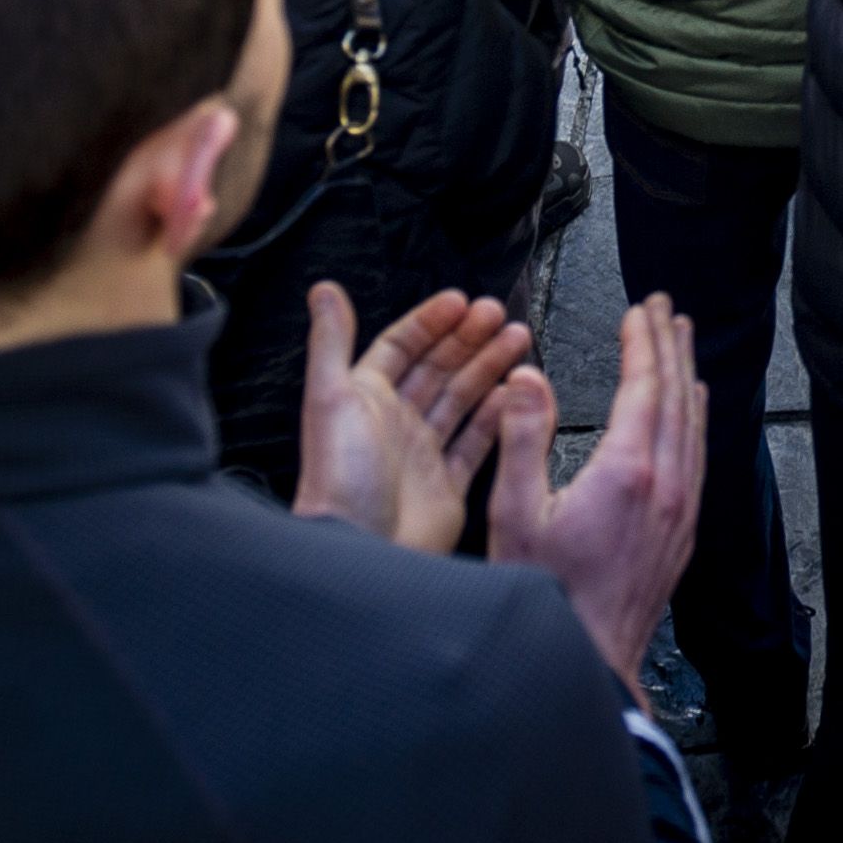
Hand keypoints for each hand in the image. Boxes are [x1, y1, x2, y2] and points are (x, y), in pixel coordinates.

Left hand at [291, 284, 533, 553]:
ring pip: (462, 399)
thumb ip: (331, 341)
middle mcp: (395, 424)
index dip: (431, 322)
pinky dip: (497, 416)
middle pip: (438, 367)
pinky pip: (477, 443)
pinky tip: (514, 394)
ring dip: (489, 367)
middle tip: (498, 314)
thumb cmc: (339, 479)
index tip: (461, 301)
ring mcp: (423, 455)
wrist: (360, 552)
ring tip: (518, 340)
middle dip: (469, 338)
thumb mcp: (330, 399)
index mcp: (365, 400)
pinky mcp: (448, 487)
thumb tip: (324, 290)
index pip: (401, 346)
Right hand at [489, 298, 705, 686]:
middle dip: (670, 346)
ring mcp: (680, 510)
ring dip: (686, 376)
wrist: (590, 660)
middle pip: (676, 396)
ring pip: (693, 425)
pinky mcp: (682, 532)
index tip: (639, 310)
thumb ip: (522, 440)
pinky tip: (691, 411)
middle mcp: (666, 486)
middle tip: (665, 308)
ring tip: (682, 344)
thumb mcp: (515, 515)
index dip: (642, 342)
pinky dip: (694, 419)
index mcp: (627, 473)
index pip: (644, 387)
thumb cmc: (547, 596)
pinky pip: (698, 457)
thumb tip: (527, 378)